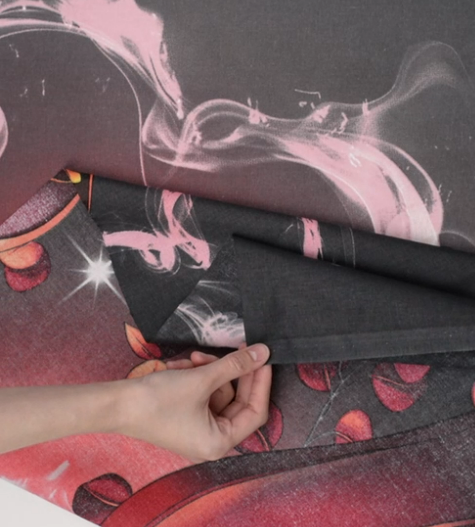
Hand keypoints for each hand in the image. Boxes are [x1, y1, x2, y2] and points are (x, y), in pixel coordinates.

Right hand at [118, 344, 271, 462]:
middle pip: (237, 400)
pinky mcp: (187, 416)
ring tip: (194, 359)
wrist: (117, 404)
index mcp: (219, 443)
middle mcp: (211, 440)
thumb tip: (263, 353)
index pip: (256, 412)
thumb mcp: (202, 378)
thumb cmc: (157, 400)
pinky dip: (198, 376)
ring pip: (219, 391)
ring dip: (209, 371)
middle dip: (230, 372)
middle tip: (234, 348)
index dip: (261, 383)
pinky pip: (204, 392)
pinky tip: (184, 365)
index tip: (263, 359)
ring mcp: (198, 428)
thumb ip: (236, 365)